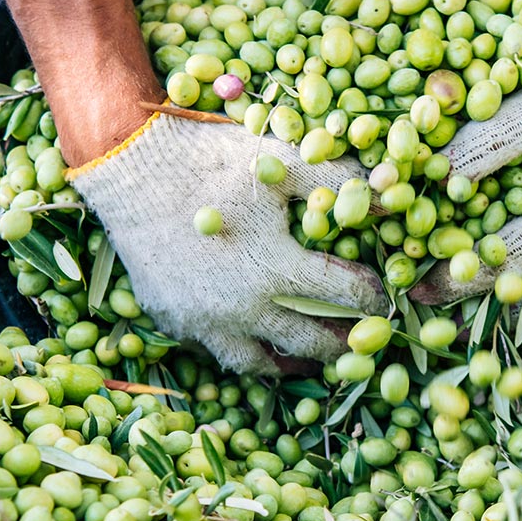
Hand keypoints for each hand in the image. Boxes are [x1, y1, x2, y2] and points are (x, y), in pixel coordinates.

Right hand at [70, 111, 385, 372]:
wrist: (129, 165)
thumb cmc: (211, 158)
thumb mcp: (282, 160)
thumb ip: (340, 180)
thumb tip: (392, 191)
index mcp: (276, 268)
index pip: (344, 295)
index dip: (371, 296)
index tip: (383, 297)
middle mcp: (242, 306)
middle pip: (307, 341)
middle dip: (342, 343)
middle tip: (361, 342)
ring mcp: (203, 319)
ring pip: (257, 362)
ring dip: (289, 362)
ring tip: (309, 357)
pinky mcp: (173, 320)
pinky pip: (213, 348)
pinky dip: (239, 345)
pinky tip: (253, 335)